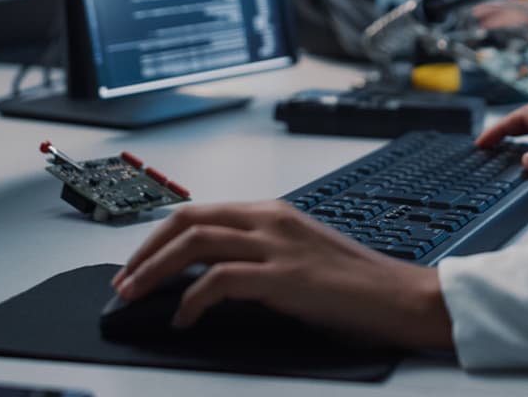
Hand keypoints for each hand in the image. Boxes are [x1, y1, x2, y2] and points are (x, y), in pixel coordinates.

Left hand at [111, 200, 454, 349]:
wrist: (402, 298)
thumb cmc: (357, 285)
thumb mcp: (301, 256)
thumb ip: (261, 255)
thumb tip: (212, 276)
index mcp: (273, 212)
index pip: (200, 211)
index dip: (160, 236)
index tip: (138, 261)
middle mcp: (270, 220)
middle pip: (187, 220)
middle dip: (146, 249)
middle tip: (125, 279)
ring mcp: (276, 246)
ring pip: (194, 243)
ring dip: (155, 270)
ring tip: (136, 295)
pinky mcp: (283, 277)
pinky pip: (218, 281)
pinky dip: (191, 298)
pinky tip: (184, 317)